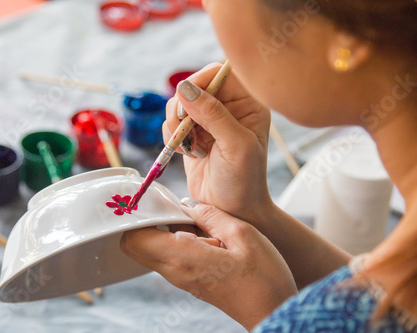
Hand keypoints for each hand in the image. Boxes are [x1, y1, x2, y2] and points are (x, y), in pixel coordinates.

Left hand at [121, 203, 296, 329]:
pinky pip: (168, 255)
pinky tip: (200, 230)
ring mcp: (180, 277)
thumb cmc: (263, 277)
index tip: (151, 199)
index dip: (136, 216)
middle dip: (144, 221)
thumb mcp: (242, 235)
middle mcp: (174, 270)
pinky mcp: (188, 279)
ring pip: (151, 249)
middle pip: (135, 245)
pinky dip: (174, 239)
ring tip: (189, 215)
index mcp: (183, 258)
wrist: (272, 311)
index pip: (134, 238)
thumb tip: (188, 205)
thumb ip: (211, 215)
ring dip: (162, 229)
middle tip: (167, 203)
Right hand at [164, 62, 271, 222]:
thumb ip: (214, 115)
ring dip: (177, 126)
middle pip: (193, 86)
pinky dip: (172, 137)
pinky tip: (190, 154)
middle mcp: (228, 106)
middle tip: (189, 132)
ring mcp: (207, 120)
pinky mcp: (191, 133)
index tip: (189, 101)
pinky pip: (170, 123)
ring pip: (177, 104)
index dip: (201, 80)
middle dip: (184, 109)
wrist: (231, 210)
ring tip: (193, 148)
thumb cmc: (244, 181)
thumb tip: (184, 88)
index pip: (220, 72)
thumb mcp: (235, 146)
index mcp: (249, 102)